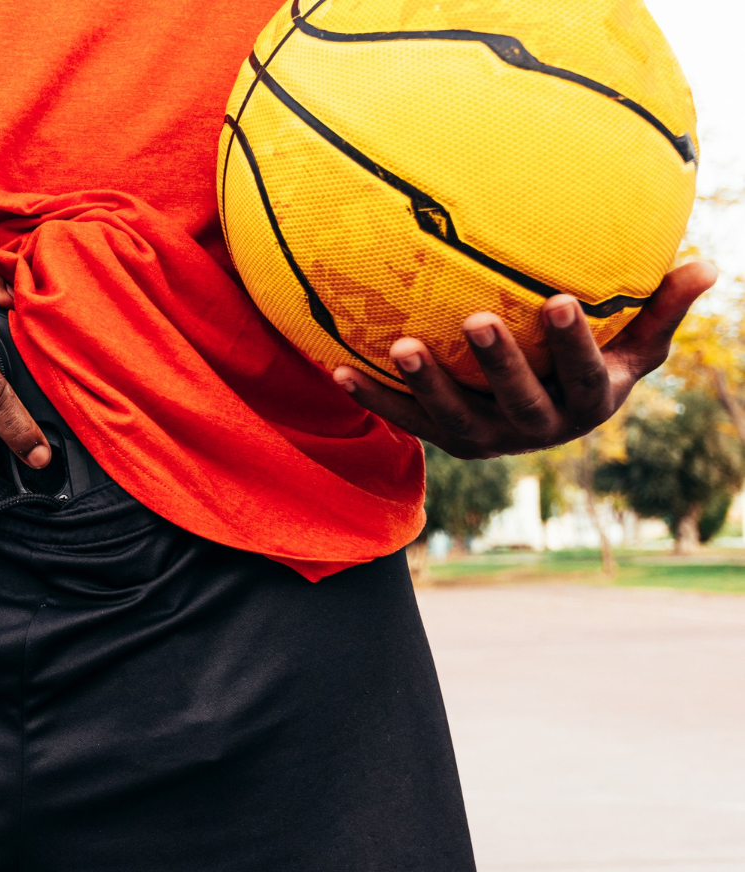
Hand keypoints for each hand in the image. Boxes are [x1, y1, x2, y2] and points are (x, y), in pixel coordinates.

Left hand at [333, 262, 718, 458]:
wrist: (544, 416)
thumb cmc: (593, 363)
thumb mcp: (634, 345)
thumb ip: (659, 308)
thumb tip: (705, 263)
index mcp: (588, 403)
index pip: (584, 374)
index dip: (573, 344)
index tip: (562, 301)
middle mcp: (537, 429)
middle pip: (518, 402)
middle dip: (497, 364)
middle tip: (476, 319)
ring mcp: (487, 438)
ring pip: (454, 419)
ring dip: (425, 385)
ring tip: (398, 345)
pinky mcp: (443, 440)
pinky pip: (404, 420)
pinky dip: (370, 398)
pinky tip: (336, 367)